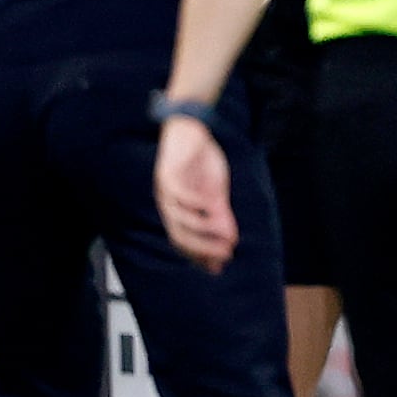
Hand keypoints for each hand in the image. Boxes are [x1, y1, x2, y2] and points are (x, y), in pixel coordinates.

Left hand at [157, 115, 236, 270]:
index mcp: (177, 211)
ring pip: (179, 219)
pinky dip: (196, 204)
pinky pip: (180, 194)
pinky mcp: (166, 173)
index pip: (183, 242)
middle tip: (225, 254)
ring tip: (224, 234)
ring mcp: (165, 190)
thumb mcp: (216, 192)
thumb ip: (220, 216)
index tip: (219, 266)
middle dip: (203, 248)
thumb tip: (230, 241)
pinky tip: (212, 207)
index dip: (200, 255)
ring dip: (203, 229)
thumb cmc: (202, 162)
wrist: (191, 130)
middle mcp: (168, 205)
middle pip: (179, 235)